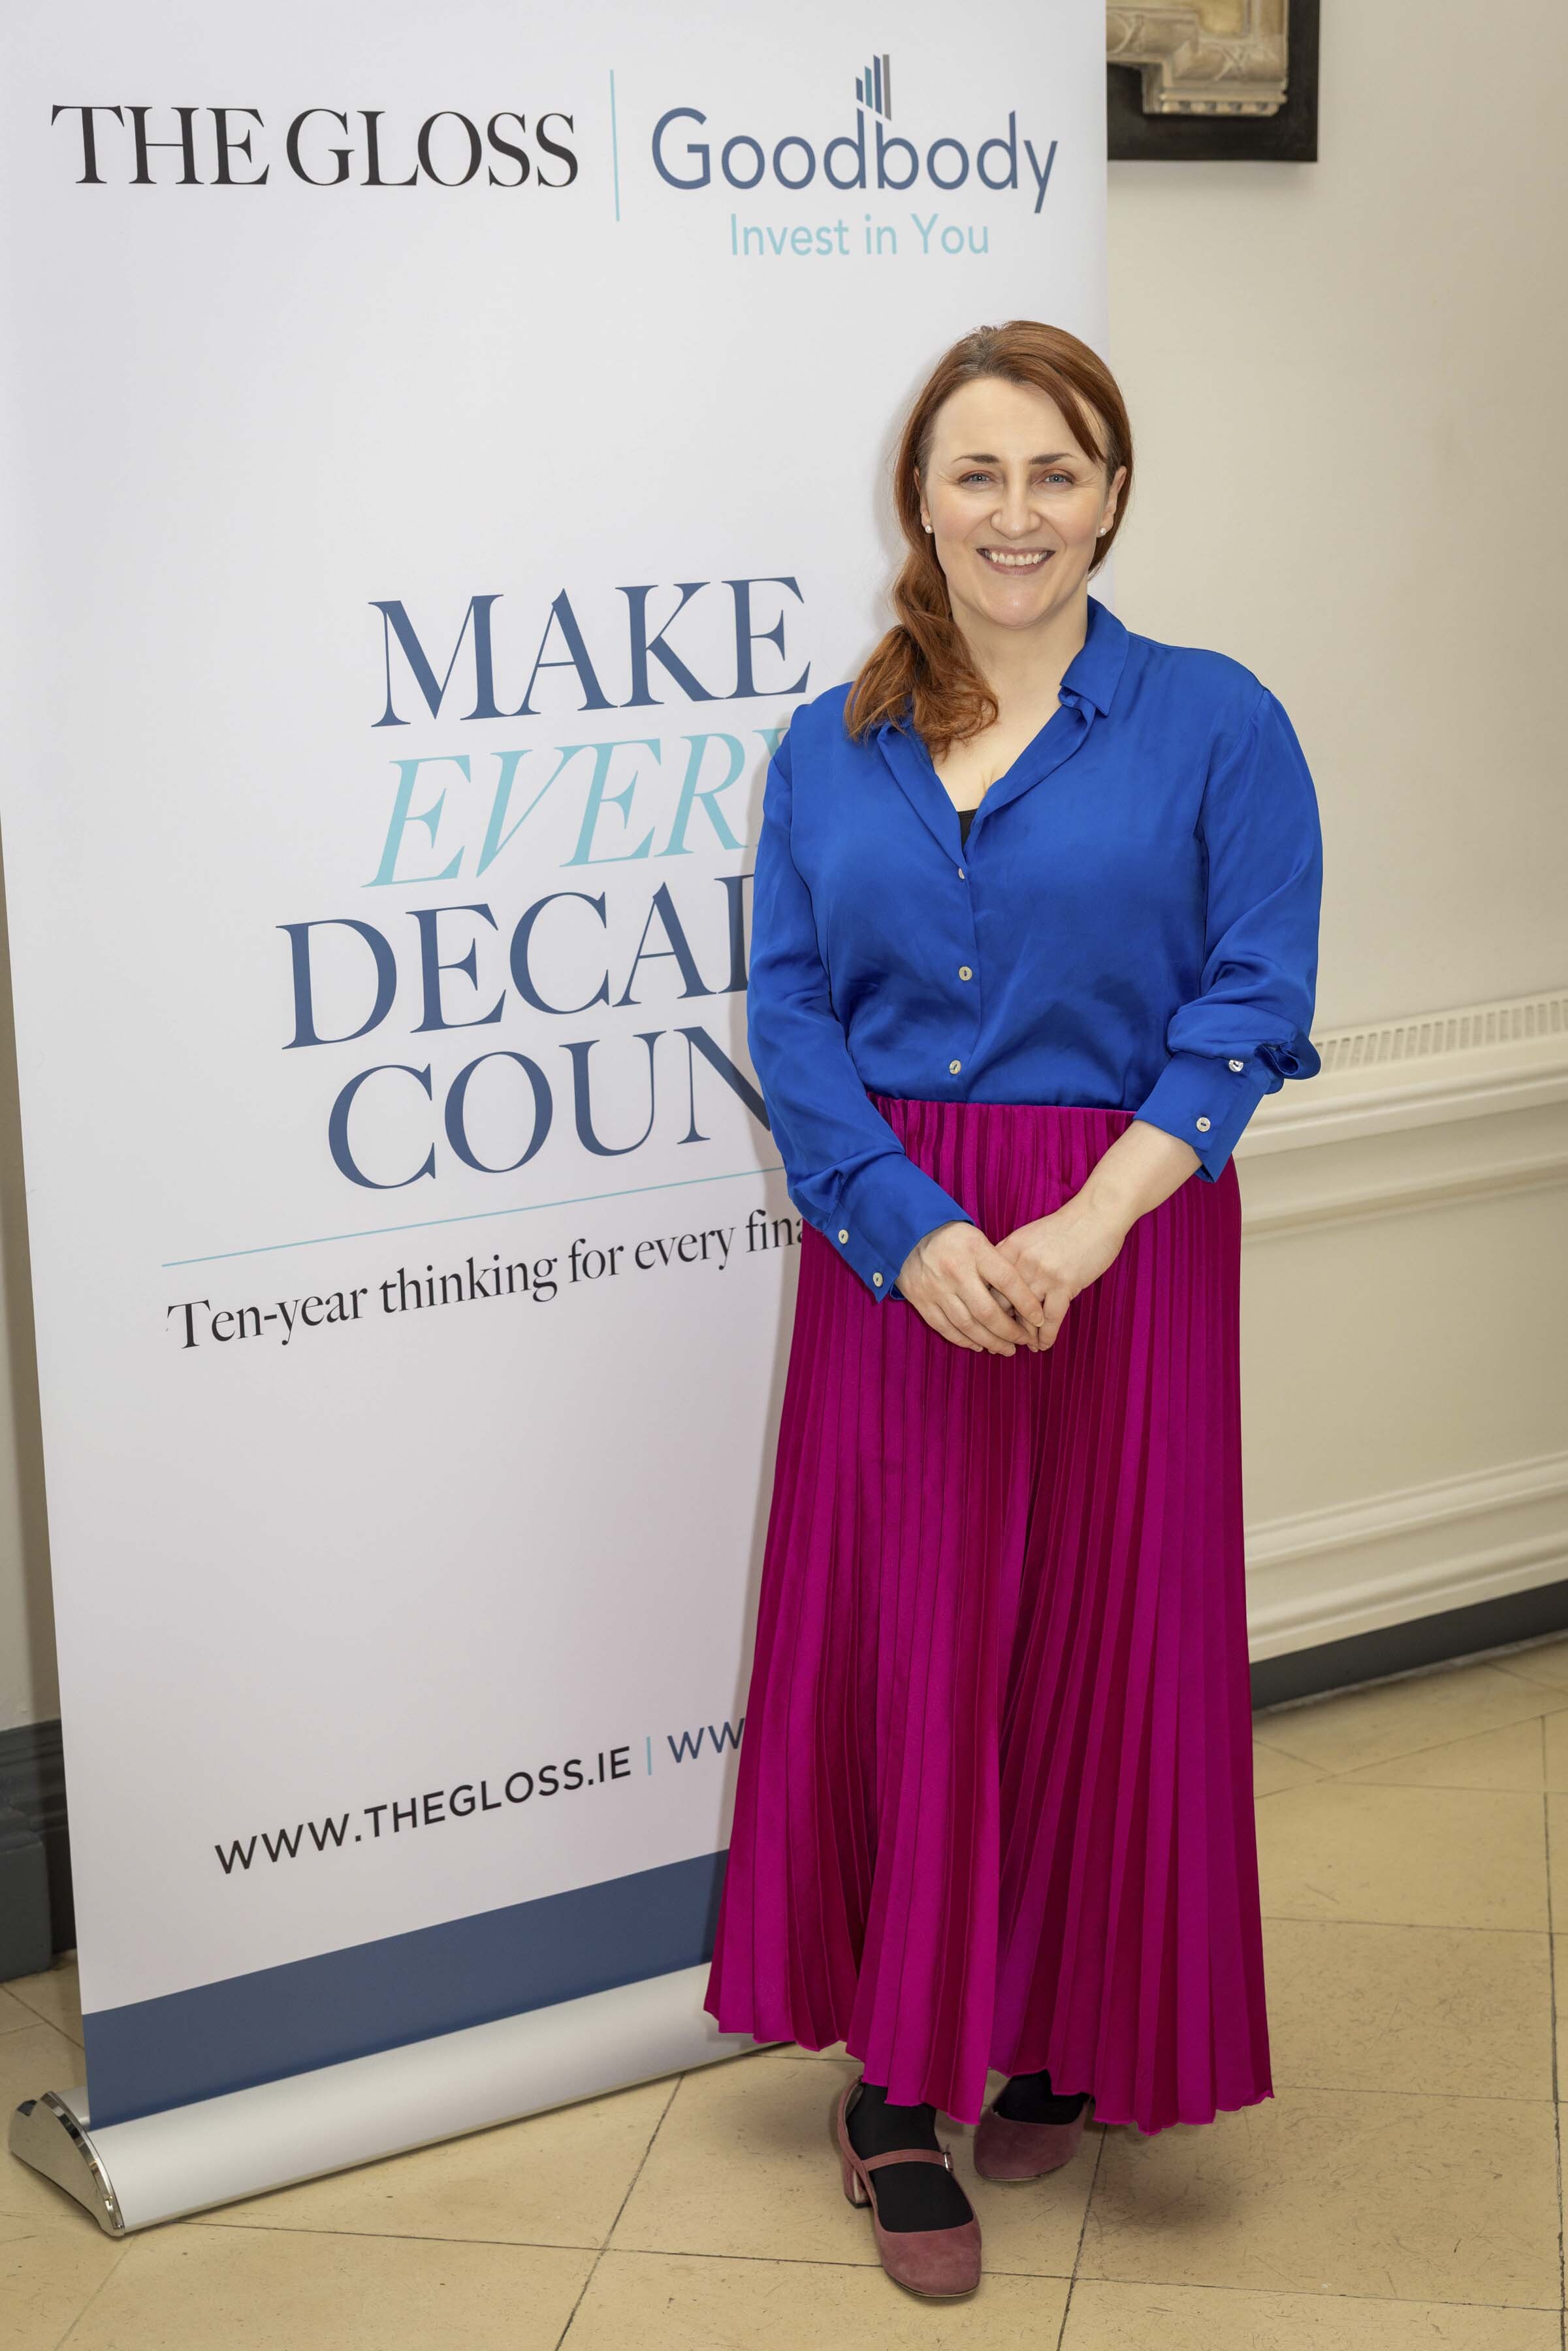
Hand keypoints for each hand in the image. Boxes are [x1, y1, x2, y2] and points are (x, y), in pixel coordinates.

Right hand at [895, 1220, 1047, 1354]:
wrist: (907, 1233)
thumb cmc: (952, 1237)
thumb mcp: (978, 1239)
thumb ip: (997, 1264)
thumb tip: (1022, 1297)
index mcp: (975, 1251)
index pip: (1007, 1281)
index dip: (1026, 1303)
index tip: (1039, 1318)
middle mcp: (956, 1271)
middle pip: (988, 1311)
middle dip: (1009, 1331)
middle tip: (1023, 1341)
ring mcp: (936, 1288)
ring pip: (968, 1325)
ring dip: (990, 1341)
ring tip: (1005, 1349)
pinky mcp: (921, 1301)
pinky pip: (946, 1328)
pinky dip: (964, 1340)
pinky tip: (979, 1345)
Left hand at [988, 1194, 1132, 1351]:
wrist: (1096, 1214)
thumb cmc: (1064, 1226)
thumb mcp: (1028, 1236)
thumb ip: (1011, 1257)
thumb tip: (996, 1281)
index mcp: (1008, 1249)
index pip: (986, 1285)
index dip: (983, 1307)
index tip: (983, 1322)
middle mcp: (1020, 1263)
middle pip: (1000, 1303)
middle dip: (999, 1326)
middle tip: (1000, 1341)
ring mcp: (1041, 1274)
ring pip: (1024, 1315)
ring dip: (1024, 1335)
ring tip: (1024, 1346)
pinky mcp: (1064, 1284)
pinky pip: (1050, 1319)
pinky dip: (1045, 1336)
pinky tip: (1043, 1346)